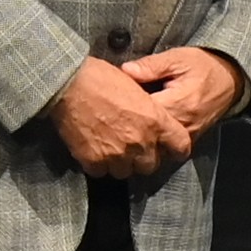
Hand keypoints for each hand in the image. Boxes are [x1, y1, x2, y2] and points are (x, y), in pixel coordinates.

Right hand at [45, 54, 200, 181]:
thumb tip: (154, 121)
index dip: (175, 148)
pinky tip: (93, 148)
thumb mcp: (137, 88)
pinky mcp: (94, 162)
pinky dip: (98, 164)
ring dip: (120, 163)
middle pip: (151, 165)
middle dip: (143, 158)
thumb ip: (151, 111)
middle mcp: (140, 142)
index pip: (181, 147)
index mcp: (156, 121)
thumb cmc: (102, 78)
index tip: (167, 147)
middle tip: (131, 145)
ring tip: (110, 147)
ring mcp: (117, 155)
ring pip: (126, 172)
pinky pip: (101, 172)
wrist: (68, 84)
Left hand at [124, 46, 249, 148]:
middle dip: (129, 123)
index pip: (142, 112)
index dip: (124, 106)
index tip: (113, 99)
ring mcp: (187, 135)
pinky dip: (153, 139)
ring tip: (127, 121)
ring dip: (140, 134)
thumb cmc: (203, 66)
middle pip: (146, 132)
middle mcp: (182, 124)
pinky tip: (144, 128)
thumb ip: (151, 66)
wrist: (231, 79)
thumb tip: (125, 71)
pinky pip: (166, 146)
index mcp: (177, 103)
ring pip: (154, 143)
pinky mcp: (190, 140)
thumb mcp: (178, 58)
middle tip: (115, 112)